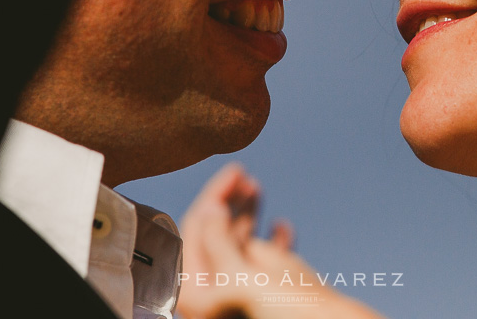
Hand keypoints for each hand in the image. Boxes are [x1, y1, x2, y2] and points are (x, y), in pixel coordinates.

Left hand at [176, 164, 383, 318]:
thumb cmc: (283, 312)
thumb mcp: (241, 275)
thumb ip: (217, 241)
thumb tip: (210, 209)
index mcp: (197, 294)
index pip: (193, 234)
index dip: (212, 198)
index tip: (234, 172)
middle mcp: (214, 292)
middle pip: (212, 235)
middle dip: (226, 201)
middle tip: (242, 174)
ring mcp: (240, 291)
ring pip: (236, 243)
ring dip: (246, 212)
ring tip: (256, 187)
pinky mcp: (265, 293)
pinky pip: (262, 260)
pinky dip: (271, 240)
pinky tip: (283, 227)